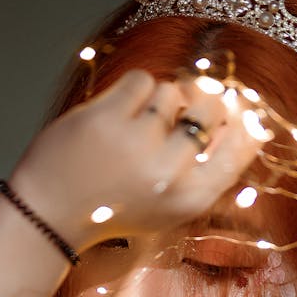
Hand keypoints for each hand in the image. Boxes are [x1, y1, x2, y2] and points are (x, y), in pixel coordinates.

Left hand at [11, 70, 262, 250]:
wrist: (53, 215)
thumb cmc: (116, 207)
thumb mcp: (170, 205)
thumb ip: (207, 169)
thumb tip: (244, 117)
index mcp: (190, 200)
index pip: (239, 148)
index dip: (243, 123)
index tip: (238, 110)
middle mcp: (170, 173)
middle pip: (210, 108)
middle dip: (198, 103)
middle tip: (174, 116)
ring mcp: (138, 144)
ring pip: (172, 91)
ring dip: (158, 101)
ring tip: (134, 127)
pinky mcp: (108, 119)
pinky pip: (141, 81)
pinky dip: (132, 91)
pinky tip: (117, 114)